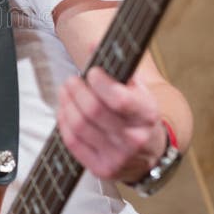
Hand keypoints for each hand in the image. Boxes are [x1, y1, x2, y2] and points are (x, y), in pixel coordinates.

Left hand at [56, 66, 166, 182]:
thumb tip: (93, 44)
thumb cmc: (138, 114)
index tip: (92, 72)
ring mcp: (117, 157)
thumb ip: (118, 67)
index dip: (100, 82)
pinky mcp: (101, 169)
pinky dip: (64, 121)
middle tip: (71, 80)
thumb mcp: (138, 89)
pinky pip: (72, 142)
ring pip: (79, 125)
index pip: (119, 99)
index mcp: (147, 115)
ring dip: (67, 103)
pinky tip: (66, 110)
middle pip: (93, 111)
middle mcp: (134, 139)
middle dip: (77, 90)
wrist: (149, 153)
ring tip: (66, 91)